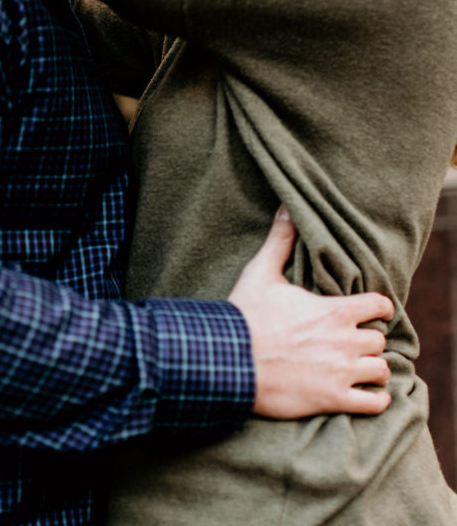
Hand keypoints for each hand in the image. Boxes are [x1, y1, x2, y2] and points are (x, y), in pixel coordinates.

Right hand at [229, 207, 393, 418]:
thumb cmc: (246, 316)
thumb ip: (280, 240)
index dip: (378, 307)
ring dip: (372, 368)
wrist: (230, 362)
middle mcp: (345, 341)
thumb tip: (286, 207)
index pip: (379, 305)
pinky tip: (364, 393)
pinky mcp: (333, 400)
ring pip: (381, 370)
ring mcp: (341, 373)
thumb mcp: (261, 272)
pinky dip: (374, 399)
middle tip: (355, 340)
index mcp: (335, 310)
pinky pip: (374, 403)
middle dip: (369, 339)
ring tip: (360, 366)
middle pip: (379, 340)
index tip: (371, 311)